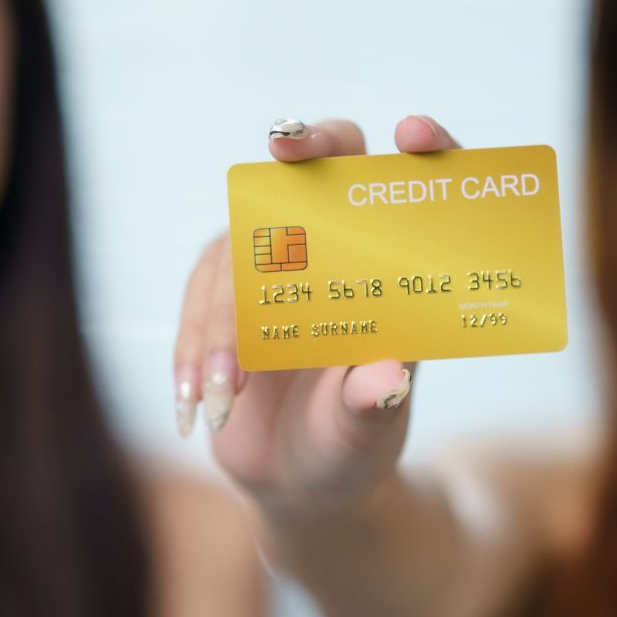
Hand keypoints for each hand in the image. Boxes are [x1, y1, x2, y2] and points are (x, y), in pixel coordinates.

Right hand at [173, 115, 461, 509]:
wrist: (297, 483)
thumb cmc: (351, 451)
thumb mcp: (367, 437)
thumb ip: (372, 407)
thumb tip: (383, 380)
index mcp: (397, 278)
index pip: (419, 192)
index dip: (425, 151)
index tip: (412, 132)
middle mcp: (340, 254)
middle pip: (327, 166)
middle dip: (307, 145)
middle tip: (285, 145)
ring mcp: (277, 263)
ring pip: (243, 242)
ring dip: (226, 318)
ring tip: (226, 393)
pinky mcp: (224, 287)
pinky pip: (199, 293)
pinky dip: (192, 346)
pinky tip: (194, 402)